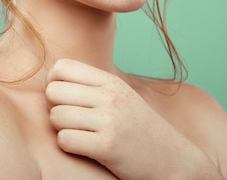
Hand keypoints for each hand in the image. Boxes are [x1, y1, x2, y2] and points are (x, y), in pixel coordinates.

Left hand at [45, 59, 220, 179]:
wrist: (173, 159)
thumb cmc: (140, 129)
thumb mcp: (121, 97)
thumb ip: (92, 86)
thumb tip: (54, 77)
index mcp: (110, 82)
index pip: (61, 68)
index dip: (54, 84)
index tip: (65, 100)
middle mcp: (109, 97)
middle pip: (53, 91)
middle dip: (54, 108)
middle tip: (71, 120)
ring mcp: (109, 120)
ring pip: (55, 116)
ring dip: (62, 129)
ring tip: (80, 135)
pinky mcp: (107, 146)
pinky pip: (65, 140)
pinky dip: (69, 146)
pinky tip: (86, 148)